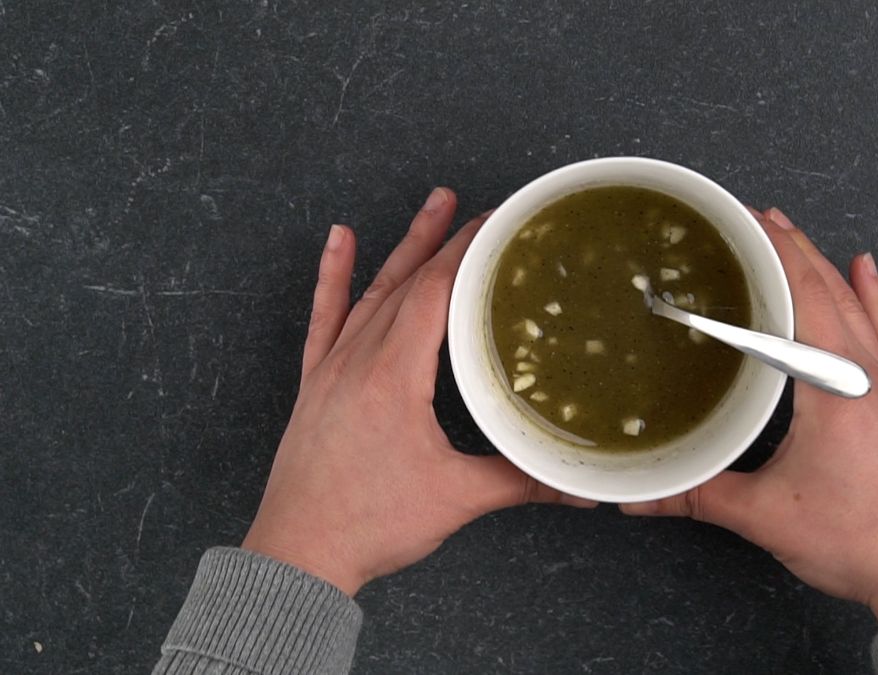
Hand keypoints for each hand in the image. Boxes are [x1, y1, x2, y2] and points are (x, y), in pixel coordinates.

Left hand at [243, 188, 595, 596]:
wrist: (297, 554)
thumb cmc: (368, 525)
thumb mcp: (455, 499)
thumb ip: (520, 482)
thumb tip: (579, 487)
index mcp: (394, 377)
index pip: (434, 295)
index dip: (466, 255)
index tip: (494, 225)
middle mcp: (359, 360)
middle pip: (406, 282)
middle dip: (441, 240)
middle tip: (469, 204)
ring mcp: (332, 369)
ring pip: (371, 292)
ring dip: (401, 248)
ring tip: (428, 207)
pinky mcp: (315, 384)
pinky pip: (324, 317)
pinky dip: (332, 277)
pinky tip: (338, 242)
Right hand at [622, 207, 877, 623]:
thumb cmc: (855, 538)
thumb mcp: (764, 514)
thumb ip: (697, 496)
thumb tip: (637, 496)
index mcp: (832, 384)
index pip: (800, 295)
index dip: (770, 252)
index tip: (740, 218)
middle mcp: (863, 373)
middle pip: (826, 289)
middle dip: (788, 246)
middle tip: (751, 216)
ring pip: (856, 304)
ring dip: (824, 265)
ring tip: (795, 232)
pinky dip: (875, 299)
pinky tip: (868, 273)